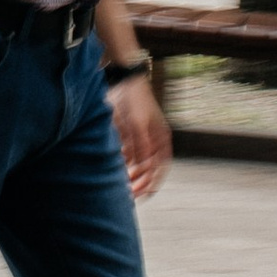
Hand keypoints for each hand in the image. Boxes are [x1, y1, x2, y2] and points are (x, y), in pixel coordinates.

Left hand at [110, 68, 171, 200]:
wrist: (123, 81)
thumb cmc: (135, 100)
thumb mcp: (138, 123)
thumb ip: (140, 145)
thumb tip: (141, 167)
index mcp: (161, 140)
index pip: (160, 169)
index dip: (152, 183)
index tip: (142, 194)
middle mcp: (152, 143)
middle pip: (148, 170)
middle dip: (138, 182)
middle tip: (127, 194)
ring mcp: (140, 141)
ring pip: (136, 166)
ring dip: (130, 176)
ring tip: (121, 186)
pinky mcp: (128, 138)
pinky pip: (127, 157)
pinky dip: (122, 165)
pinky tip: (114, 172)